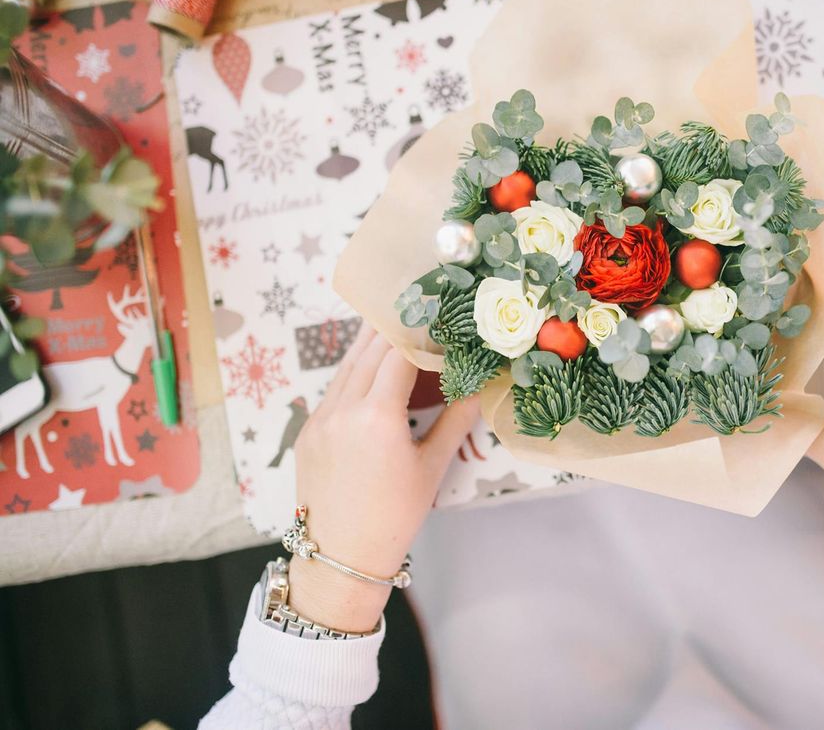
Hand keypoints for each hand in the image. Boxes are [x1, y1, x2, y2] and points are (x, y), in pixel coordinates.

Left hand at [287, 325, 478, 632]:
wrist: (339, 557)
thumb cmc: (394, 517)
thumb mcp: (432, 468)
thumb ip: (456, 420)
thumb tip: (480, 386)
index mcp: (377, 416)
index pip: (399, 354)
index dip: (420, 331)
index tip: (438, 314)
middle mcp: (343, 409)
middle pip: (368, 350)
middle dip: (392, 325)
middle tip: (415, 302)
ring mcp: (320, 418)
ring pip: (346, 365)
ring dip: (370, 343)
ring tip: (391, 322)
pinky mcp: (308, 430)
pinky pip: (334, 388)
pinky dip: (354, 369)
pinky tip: (369, 365)